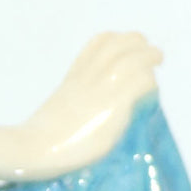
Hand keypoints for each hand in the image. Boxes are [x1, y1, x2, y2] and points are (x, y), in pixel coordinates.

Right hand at [26, 31, 161, 172]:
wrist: (32, 149)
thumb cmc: (38, 142)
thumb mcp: (55, 114)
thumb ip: (73, 107)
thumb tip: (87, 118)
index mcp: (73, 79)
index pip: (97, 44)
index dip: (116, 40)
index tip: (126, 46)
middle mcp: (86, 79)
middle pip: (116, 44)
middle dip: (136, 43)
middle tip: (150, 52)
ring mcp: (99, 91)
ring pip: (132, 57)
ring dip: (148, 55)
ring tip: (157, 58)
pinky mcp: (112, 107)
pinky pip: (140, 82)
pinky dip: (148, 83)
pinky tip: (150, 93)